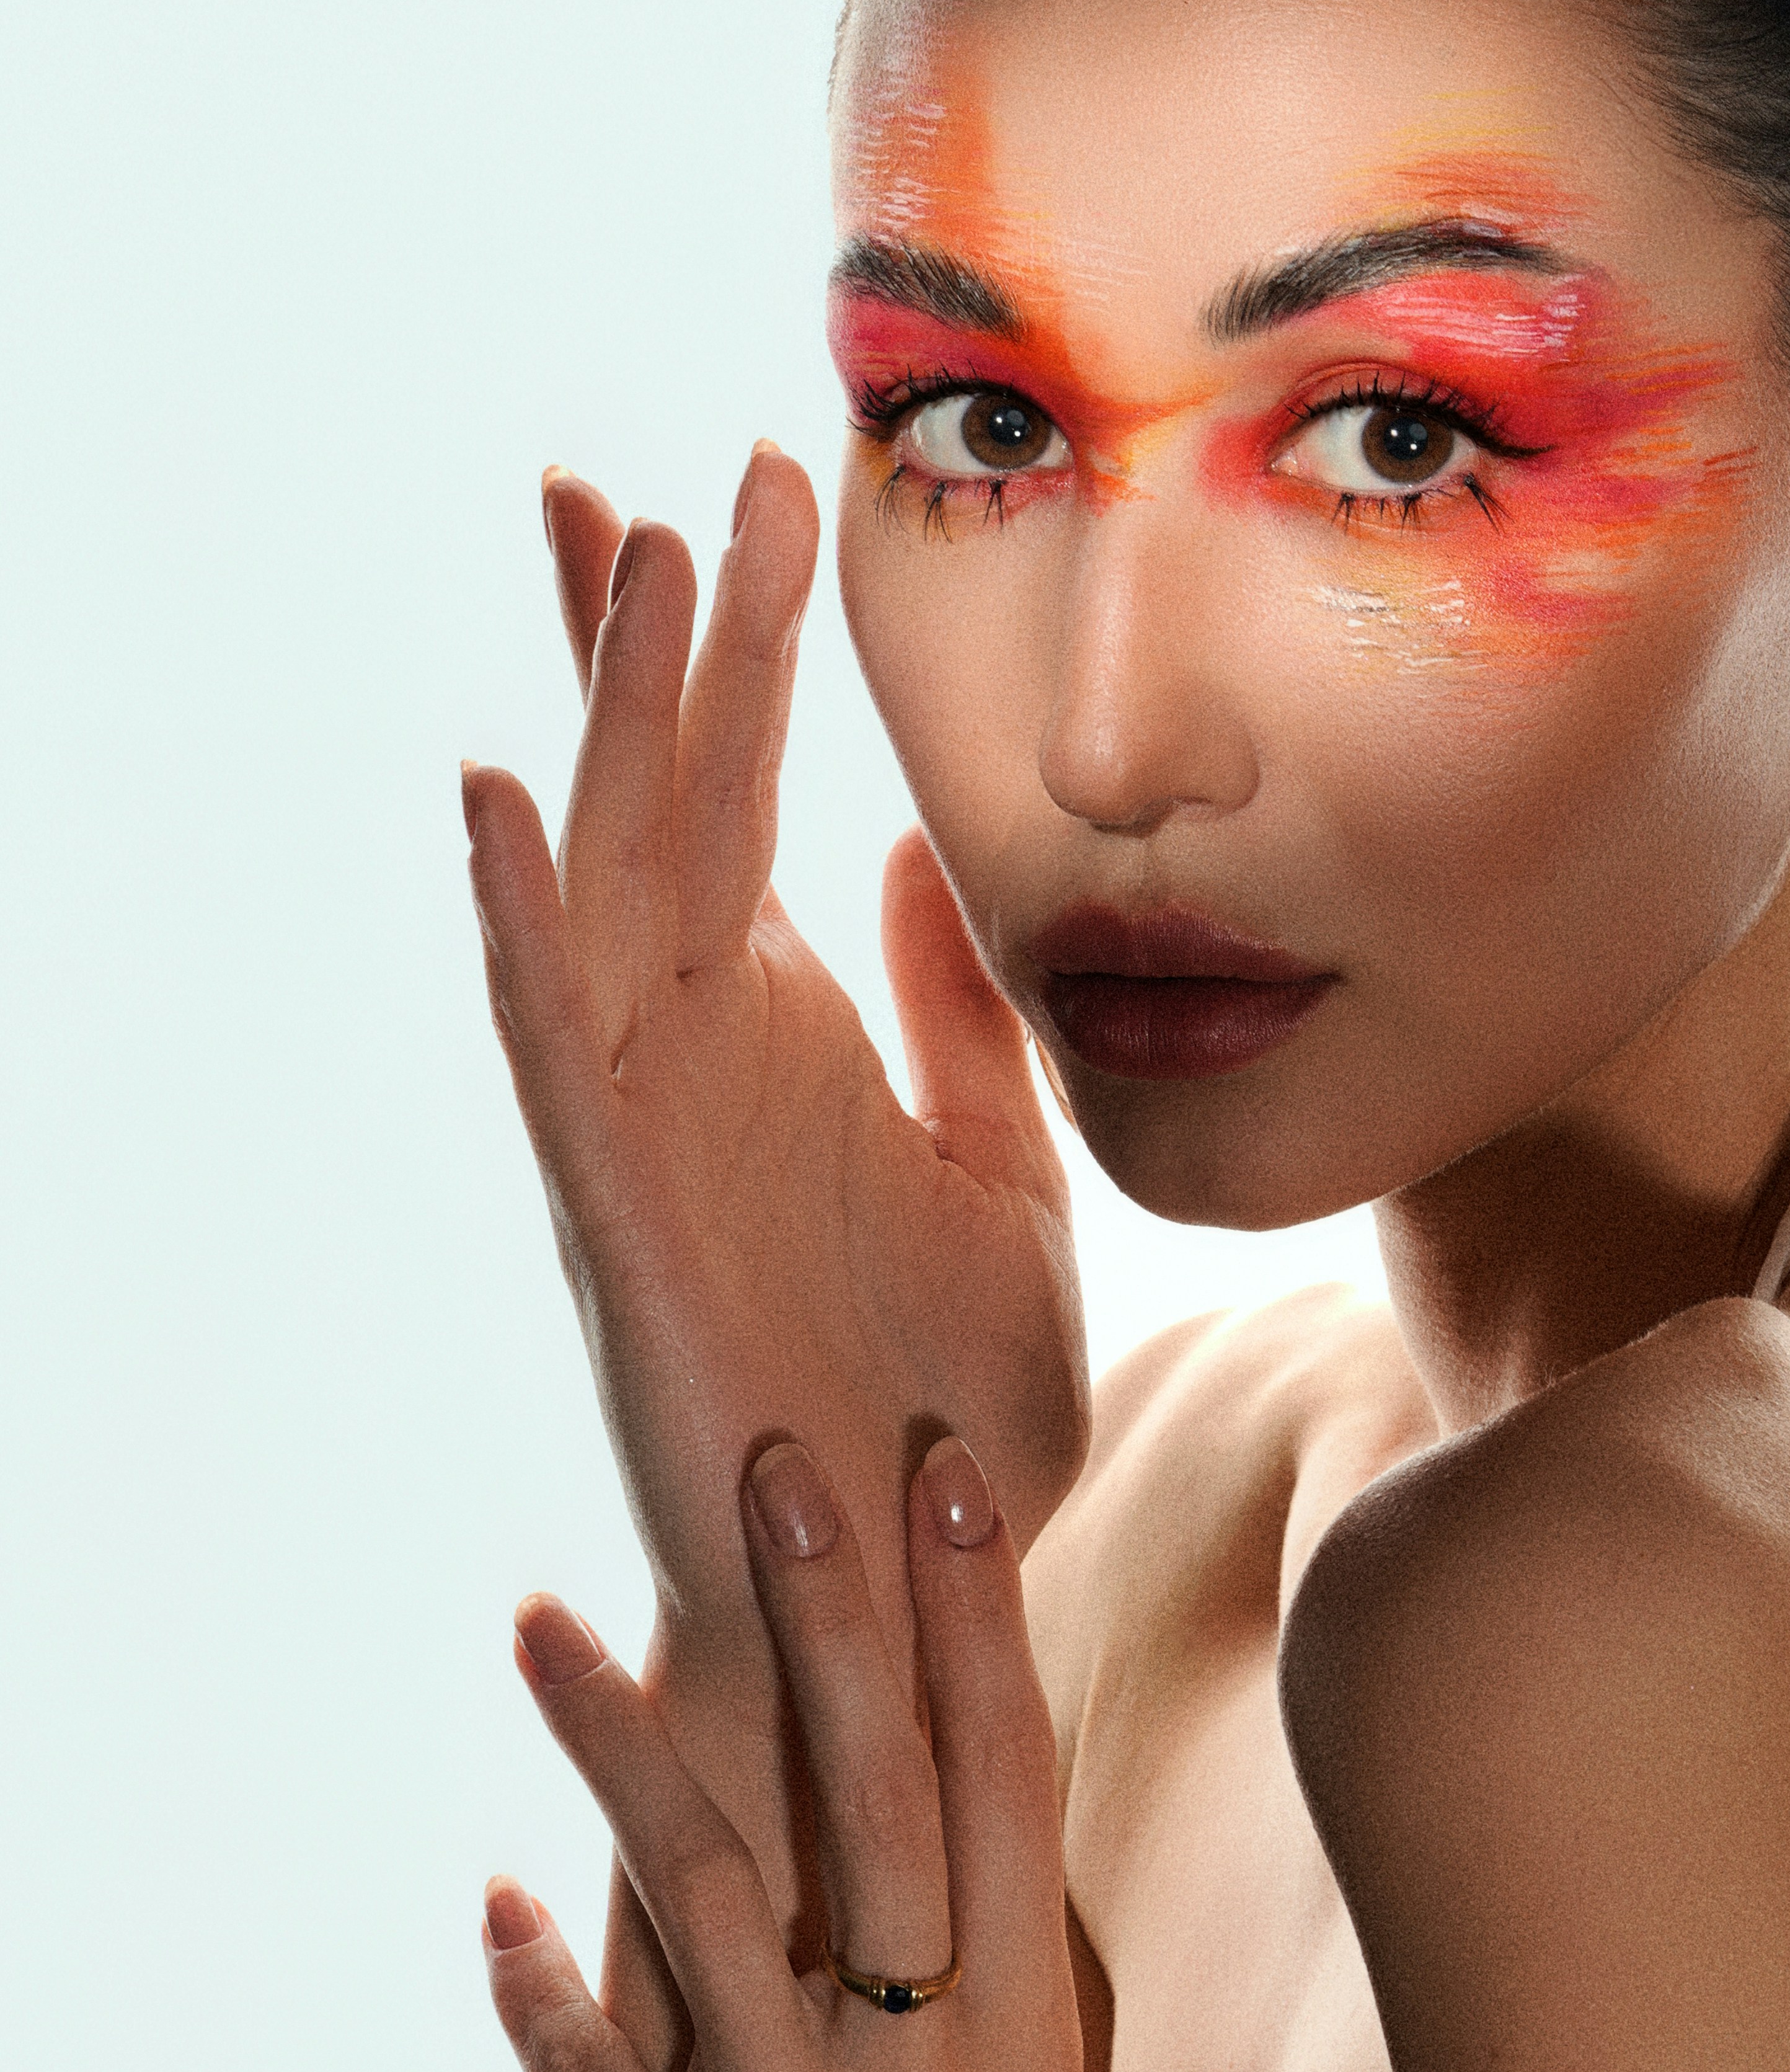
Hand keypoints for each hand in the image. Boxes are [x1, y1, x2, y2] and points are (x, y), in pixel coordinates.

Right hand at [462, 450, 1088, 1705]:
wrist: (903, 1595)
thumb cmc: (946, 1410)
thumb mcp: (1007, 1177)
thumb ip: (966, 1019)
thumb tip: (939, 854)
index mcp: (790, 1031)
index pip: (746, 797)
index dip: (736, 648)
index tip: (749, 492)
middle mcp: (702, 1053)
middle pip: (668, 797)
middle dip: (673, 635)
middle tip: (697, 476)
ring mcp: (650, 1123)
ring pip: (610, 880)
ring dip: (611, 720)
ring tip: (623, 553)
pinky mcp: (621, 1214)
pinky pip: (557, 1045)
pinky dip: (523, 925)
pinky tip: (501, 803)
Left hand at [478, 1429, 1103, 2071]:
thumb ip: (984, 1995)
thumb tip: (954, 1851)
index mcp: (1021, 2027)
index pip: (1007, 1774)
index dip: (975, 1616)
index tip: (947, 1473)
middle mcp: (928, 2058)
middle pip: (878, 1791)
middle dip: (829, 1616)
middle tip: (774, 1465)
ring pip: (709, 1899)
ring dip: (620, 1749)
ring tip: (538, 1623)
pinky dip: (538, 1996)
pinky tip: (489, 1907)